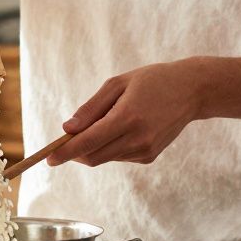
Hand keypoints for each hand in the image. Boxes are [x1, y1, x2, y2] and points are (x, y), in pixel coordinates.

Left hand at [46, 60, 204, 167]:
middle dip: (75, 152)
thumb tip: (67, 130)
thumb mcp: (118, 84)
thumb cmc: (152, 81)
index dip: (65, 152)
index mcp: (127, 117)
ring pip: (105, 157)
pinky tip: (124, 128)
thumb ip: (91, 108)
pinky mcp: (150, 157)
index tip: (48, 159)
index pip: (88, 142)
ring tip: (108, 119)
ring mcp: (145, 150)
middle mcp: (137, 139)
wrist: (192, 91)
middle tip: (65, 140)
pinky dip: (110, 147)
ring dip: (94, 147)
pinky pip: (119, 156)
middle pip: (93, 156)